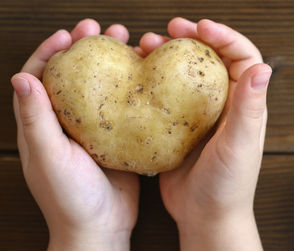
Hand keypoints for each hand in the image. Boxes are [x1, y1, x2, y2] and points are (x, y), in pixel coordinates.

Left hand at [11, 19, 138, 250]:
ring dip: (113, 64)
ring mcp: (94, 131)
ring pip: (102, 88)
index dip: (51, 51)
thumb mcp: (49, 156)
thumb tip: (22, 77)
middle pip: (73, 76)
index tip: (69, 34)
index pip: (39, 77)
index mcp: (43, 125)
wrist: (101, 228)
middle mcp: (67, 123)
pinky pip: (124, 107)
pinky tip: (147, 77)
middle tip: (104, 29)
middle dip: (86, 49)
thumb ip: (36, 118)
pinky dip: (133, 88)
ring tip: (131, 44)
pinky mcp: (118, 139)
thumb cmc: (68, 198)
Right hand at [136, 17, 270, 250]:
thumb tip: (263, 67)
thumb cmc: (229, 185)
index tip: (201, 26)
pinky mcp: (177, 125)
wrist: (205, 217)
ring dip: (167, 55)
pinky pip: (164, 94)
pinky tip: (135, 73)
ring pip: (184, 73)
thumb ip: (249, 107)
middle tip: (169, 28)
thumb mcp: (239, 144)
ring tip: (146, 45)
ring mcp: (199, 113)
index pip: (242, 56)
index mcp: (244, 103)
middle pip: (211, 57)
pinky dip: (151, 79)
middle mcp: (223, 103)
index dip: (224, 36)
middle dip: (192, 37)